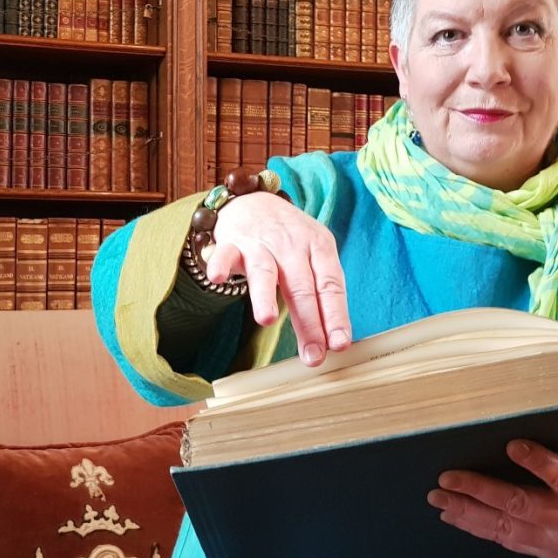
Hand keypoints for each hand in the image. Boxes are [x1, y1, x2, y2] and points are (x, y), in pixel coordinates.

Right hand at [205, 191, 350, 366]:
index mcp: (319, 247)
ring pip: (264, 271)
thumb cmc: (289, 240)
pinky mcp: (231, 243)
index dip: (336, 315)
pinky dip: (220, 265)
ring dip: (264, 295)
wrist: (254, 201)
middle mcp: (291, 244)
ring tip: (267, 320)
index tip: (339, 344)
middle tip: (313, 356)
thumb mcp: (314, 258)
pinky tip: (217, 278)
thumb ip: (320, 295)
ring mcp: (260, 243)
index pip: (330, 285)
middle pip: (301, 286)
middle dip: (308, 323)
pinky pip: (224, 254)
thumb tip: (331, 342)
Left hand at [425, 400, 557, 557]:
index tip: (512, 444)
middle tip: (448, 476)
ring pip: (504, 526)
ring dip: (467, 511)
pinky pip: (504, 540)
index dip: (538, 463)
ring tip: (437, 495)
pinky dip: (476, 528)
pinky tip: (451, 514)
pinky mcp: (543, 553)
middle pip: (520, 504)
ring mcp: (553, 541)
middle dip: (481, 490)